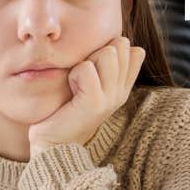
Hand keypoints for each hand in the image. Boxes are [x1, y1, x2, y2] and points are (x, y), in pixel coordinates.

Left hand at [28, 37, 144, 157]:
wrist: (54, 143)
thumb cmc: (66, 110)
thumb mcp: (91, 84)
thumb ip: (109, 66)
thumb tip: (133, 46)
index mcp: (123, 87)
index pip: (135, 53)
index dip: (112, 50)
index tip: (94, 69)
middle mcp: (121, 93)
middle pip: (119, 46)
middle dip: (96, 53)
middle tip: (82, 76)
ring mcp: (111, 98)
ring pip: (107, 53)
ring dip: (86, 62)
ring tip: (76, 83)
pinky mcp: (95, 102)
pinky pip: (87, 69)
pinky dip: (75, 74)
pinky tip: (71, 90)